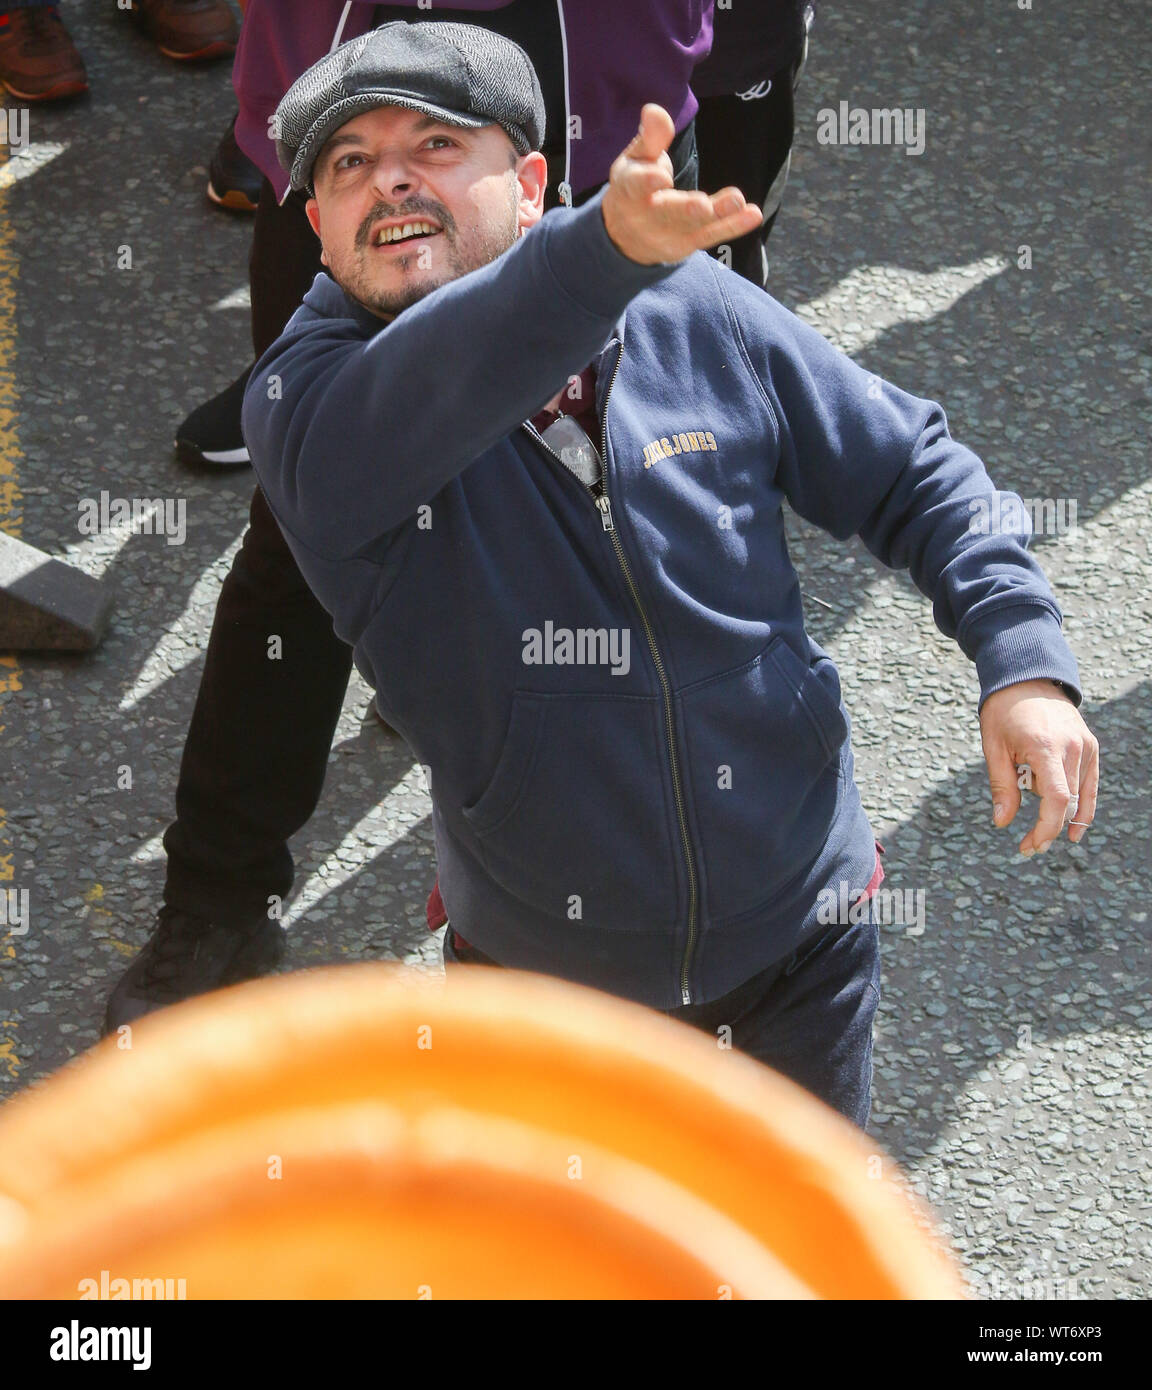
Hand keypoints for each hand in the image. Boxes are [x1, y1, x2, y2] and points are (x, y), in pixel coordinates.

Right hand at [601, 104, 763, 264]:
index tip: (661, 178)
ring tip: (737, 200)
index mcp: (629, 191)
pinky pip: (712, 235)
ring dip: (717, 215)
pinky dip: (734, 225)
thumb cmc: (636, 185)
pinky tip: (753, 214)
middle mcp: (646, 217)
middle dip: (685, 209)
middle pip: (667, 213)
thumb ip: (649, 138)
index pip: (635, 187)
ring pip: (694, 226)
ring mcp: (668, 234)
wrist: (627, 237)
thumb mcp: (636, 160)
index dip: (647, 182)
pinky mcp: (687, 243)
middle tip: (703, 205)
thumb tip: (654, 110)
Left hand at [979, 679, 1099, 853]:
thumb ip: (1001, 786)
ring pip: (1078, 794)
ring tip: (1035, 818)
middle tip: (1027, 848)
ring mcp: (1085, 745)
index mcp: (1045, 746)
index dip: (1047, 827)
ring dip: (1059, 813)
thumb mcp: (993, 748)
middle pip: (1067, 801)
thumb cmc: (1003, 713)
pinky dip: (1083, 807)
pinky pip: (1090, 784)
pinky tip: (1076, 830)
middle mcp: (1072, 746)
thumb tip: (1002, 822)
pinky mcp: (1090, 746)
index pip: (1057, 797)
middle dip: (1048, 827)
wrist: (1027, 679)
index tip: (1032, 845)